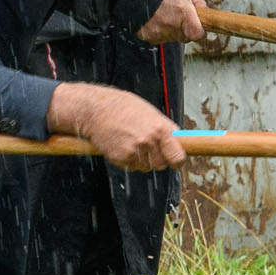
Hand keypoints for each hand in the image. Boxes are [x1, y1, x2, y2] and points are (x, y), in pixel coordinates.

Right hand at [52, 82, 184, 171]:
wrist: (96, 109)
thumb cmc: (123, 107)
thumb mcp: (151, 112)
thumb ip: (166, 128)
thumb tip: (180, 140)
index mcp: (160, 129)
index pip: (177, 156)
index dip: (178, 161)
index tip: (176, 161)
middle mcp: (148, 141)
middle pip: (162, 164)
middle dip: (158, 159)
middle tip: (149, 148)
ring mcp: (134, 151)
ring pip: (146, 167)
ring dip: (142, 160)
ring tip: (133, 142)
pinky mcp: (120, 158)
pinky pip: (131, 167)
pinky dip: (129, 160)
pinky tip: (123, 145)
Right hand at [140, 0, 208, 47]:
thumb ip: (198, 2)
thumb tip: (205, 13)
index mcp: (183, 12)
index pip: (197, 35)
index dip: (200, 32)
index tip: (199, 28)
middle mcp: (170, 24)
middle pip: (184, 37)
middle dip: (185, 29)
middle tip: (179, 17)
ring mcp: (158, 31)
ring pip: (171, 37)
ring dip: (171, 30)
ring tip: (165, 14)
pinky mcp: (147, 35)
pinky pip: (157, 37)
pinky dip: (158, 30)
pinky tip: (156, 18)